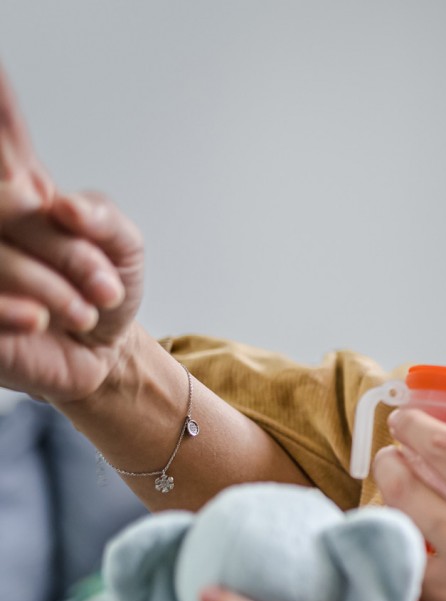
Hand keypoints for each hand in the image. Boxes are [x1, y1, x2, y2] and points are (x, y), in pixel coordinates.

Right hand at [0, 62, 145, 401]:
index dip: (2, 110)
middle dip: (67, 251)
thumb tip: (63, 207)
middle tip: (106, 286)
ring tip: (86, 312)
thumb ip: (103, 219)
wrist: (102, 354)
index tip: (5, 92)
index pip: (5, 140)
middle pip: (10, 206)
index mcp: (23, 191)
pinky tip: (39, 322)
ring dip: (51, 287)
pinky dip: (15, 308)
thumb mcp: (124, 249)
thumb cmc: (107, 290)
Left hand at [372, 407, 445, 600]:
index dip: (414, 429)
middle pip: (403, 491)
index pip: (444, 450)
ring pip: (391, 552)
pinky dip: (390, 596)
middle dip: (390, 468)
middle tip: (389, 464)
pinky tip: (389, 584)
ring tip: (385, 525)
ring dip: (384, 532)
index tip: (404, 424)